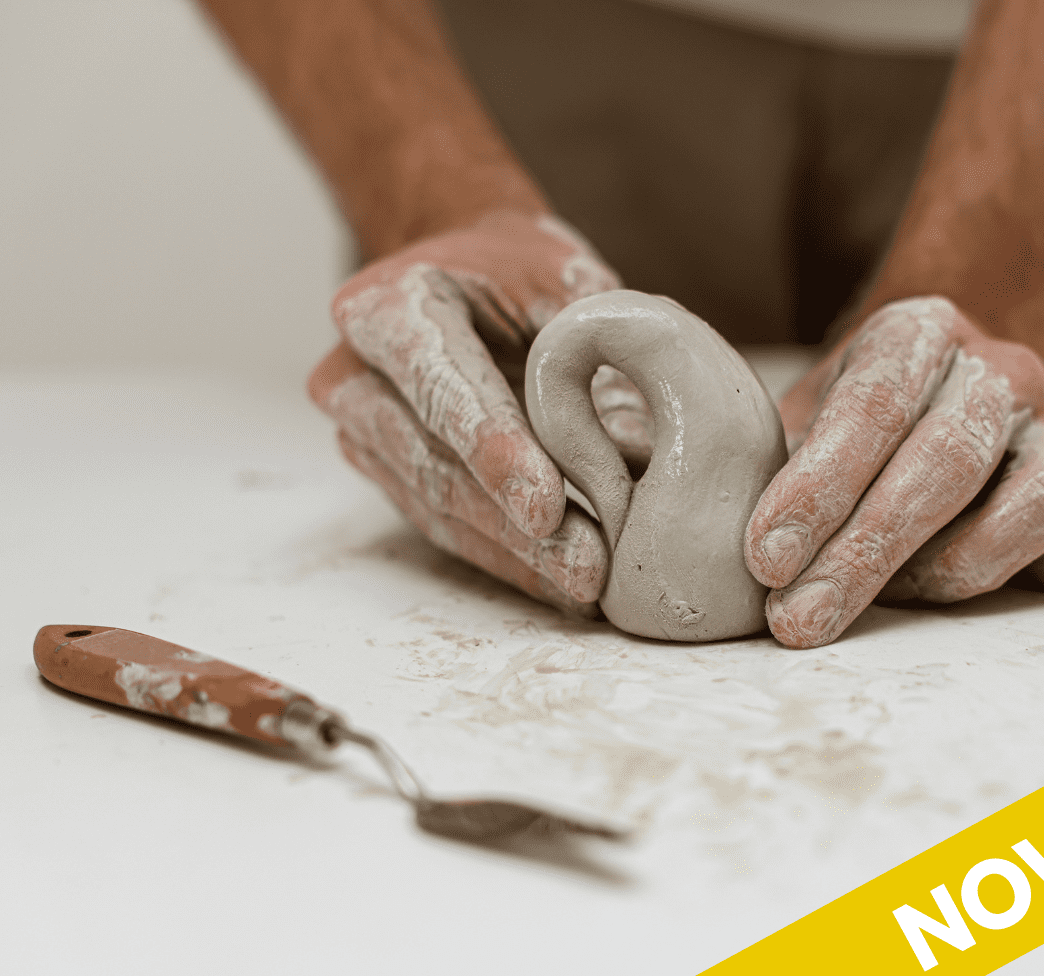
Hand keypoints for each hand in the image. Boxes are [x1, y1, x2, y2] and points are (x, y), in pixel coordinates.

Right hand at [307, 209, 655, 614]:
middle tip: (586, 567)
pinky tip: (563, 584)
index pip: (439, 384)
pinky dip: (510, 560)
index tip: (546, 507)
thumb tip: (635, 430)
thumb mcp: (558, 273)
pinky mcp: (390, 475)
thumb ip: (587, 336)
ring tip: (587, 585)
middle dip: (513, 526)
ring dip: (516, 557)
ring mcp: (366, 432)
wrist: (468, 279)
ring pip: (439, 509)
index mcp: (389, 306)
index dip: (493, 449)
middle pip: (435, 463)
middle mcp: (357, 374)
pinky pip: (449, 529)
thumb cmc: (519, 272)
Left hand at [745, 297, 1043, 648]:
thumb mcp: (796, 417)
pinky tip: (981, 589)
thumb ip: (758, 458)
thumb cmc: (851, 428)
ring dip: (954, 568)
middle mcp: (999, 371)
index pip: (872, 403)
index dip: (818, 486)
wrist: (939, 395)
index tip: (764, 558)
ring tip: (887, 602)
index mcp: (917, 333)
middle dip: (864, 551)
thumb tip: (686, 526)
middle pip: (945, 459)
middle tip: (797, 618)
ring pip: (1042, 496)